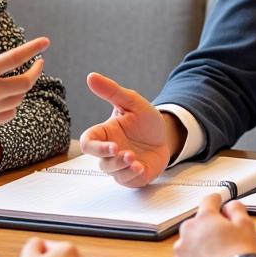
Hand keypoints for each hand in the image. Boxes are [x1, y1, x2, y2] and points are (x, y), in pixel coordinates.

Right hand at [0, 10, 46, 147]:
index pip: (16, 57)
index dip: (33, 49)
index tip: (46, 42)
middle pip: (26, 82)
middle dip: (36, 71)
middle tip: (39, 64)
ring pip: (19, 97)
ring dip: (23, 88)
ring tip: (21, 80)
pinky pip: (10, 113)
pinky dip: (13, 105)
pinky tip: (8, 99)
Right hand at [79, 72, 181, 187]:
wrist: (166, 135)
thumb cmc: (145, 120)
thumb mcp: (132, 102)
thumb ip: (112, 91)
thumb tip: (91, 76)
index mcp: (105, 134)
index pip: (89, 143)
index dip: (95, 147)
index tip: (110, 145)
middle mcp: (110, 152)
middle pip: (100, 161)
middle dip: (112, 159)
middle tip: (126, 153)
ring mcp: (120, 165)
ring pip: (112, 172)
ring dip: (123, 167)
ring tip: (135, 159)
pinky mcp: (132, 176)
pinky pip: (126, 180)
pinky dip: (132, 175)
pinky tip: (140, 167)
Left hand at [173, 194, 255, 256]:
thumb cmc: (241, 256)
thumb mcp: (246, 225)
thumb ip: (236, 209)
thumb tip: (230, 206)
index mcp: (203, 220)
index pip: (208, 202)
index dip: (216, 201)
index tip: (218, 202)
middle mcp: (186, 237)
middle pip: (195, 228)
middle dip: (207, 232)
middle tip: (223, 242)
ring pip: (188, 251)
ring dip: (199, 254)